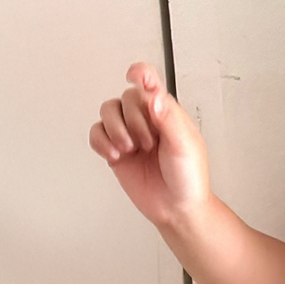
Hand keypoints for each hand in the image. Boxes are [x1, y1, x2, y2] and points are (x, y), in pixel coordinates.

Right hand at [89, 63, 211, 229]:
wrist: (176, 209)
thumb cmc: (188, 178)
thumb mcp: (184, 146)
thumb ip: (169, 119)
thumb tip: (153, 96)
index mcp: (168, 112)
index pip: (150, 83)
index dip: (140, 74)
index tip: (134, 76)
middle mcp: (147, 119)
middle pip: (125, 98)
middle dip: (133, 120)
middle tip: (148, 143)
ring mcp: (129, 133)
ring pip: (107, 111)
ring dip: (115, 128)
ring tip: (130, 148)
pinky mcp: (115, 150)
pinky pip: (96, 133)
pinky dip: (101, 142)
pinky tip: (116, 155)